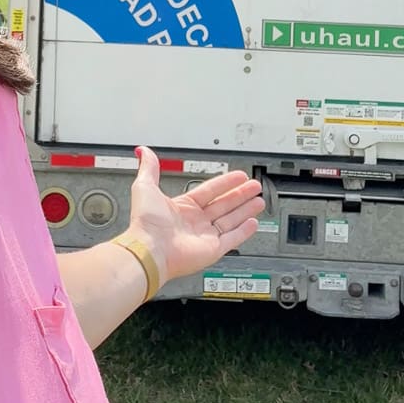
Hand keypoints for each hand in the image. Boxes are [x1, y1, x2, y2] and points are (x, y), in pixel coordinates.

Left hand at [126, 145, 265, 286]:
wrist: (150, 249)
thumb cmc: (146, 222)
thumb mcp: (145, 186)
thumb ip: (150, 168)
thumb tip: (144, 152)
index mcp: (182, 207)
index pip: (209, 190)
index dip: (225, 182)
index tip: (238, 175)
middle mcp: (194, 222)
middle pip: (224, 204)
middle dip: (240, 194)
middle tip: (254, 186)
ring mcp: (204, 236)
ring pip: (230, 220)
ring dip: (245, 210)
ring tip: (259, 201)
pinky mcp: (212, 250)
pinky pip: (232, 239)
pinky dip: (244, 231)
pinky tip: (253, 222)